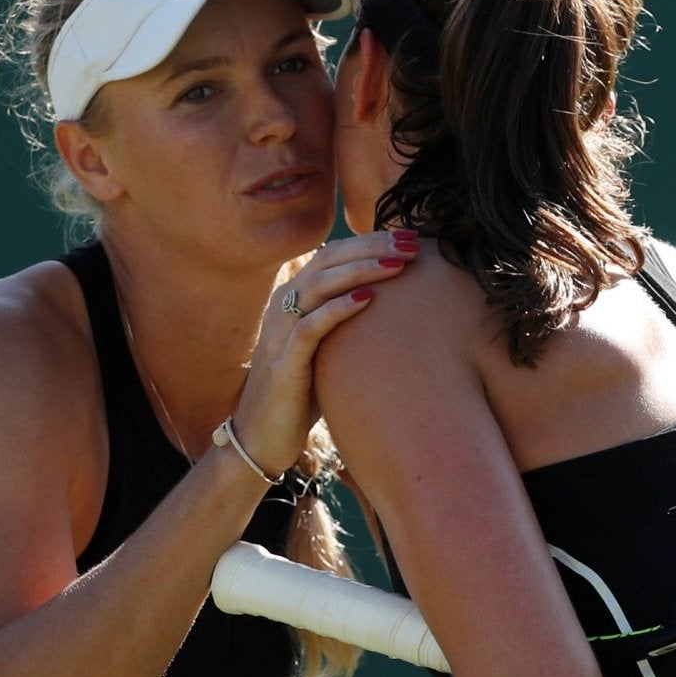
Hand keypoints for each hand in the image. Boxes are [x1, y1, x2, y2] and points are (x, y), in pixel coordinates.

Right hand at [228, 230, 420, 476]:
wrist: (262, 438)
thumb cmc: (301, 395)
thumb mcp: (327, 351)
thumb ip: (346, 324)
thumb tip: (393, 308)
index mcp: (293, 299)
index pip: (332, 255)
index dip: (370, 241)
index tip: (410, 238)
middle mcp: (283, 308)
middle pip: (328, 260)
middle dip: (372, 247)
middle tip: (413, 243)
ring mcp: (279, 334)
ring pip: (319, 285)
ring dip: (361, 270)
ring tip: (398, 264)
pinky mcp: (283, 364)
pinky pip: (309, 327)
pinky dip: (338, 309)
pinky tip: (368, 299)